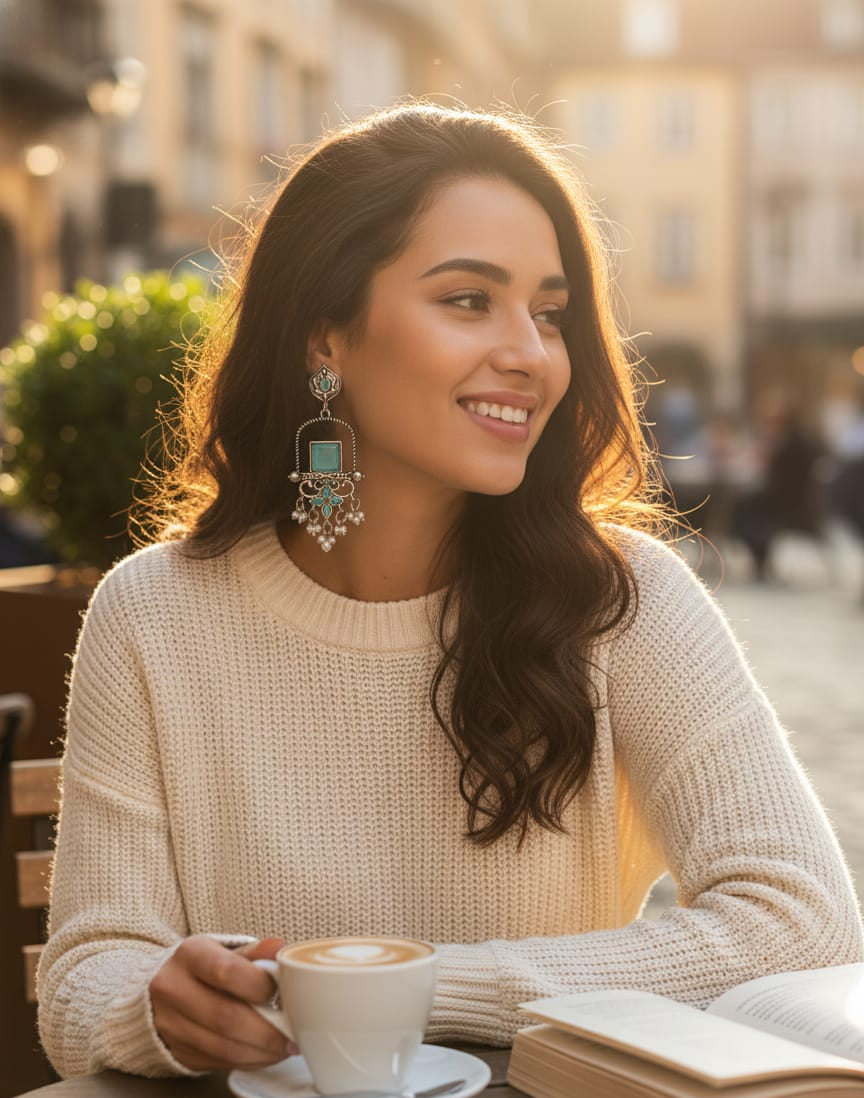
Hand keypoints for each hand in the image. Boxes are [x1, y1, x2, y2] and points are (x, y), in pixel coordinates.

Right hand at [149, 934, 297, 1071]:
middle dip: (267, 1031)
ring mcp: (171, 1025)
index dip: (259, 986)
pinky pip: (218, 1062)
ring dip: (261, 1052)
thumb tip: (280, 949)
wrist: (158, 988)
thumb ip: (253, 952)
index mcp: (189, 955)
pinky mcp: (177, 1052)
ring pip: (222, 1047)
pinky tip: (265, 1054)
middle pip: (225, 1017)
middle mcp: (173, 990)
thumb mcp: (222, 949)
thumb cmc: (201, 966)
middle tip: (292, 1033)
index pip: (226, 972)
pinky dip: (247, 1061)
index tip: (281, 992)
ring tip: (285, 1046)